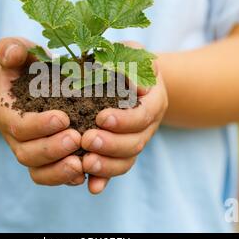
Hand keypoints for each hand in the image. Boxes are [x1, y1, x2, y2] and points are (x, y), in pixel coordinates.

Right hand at [0, 37, 84, 185]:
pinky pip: (52, 177)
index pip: (18, 126)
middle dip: (51, 149)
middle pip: (27, 154)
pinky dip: (67, 178)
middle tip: (76, 139)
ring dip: (59, 171)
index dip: (38, 125)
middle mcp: (16, 138)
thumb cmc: (29, 66)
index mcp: (7, 113)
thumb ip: (12, 48)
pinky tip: (87, 173)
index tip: (63, 117)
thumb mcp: (20, 52)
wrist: (35, 85)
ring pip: (39, 172)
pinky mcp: (48, 162)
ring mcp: (31, 152)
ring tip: (82, 163)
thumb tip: (11, 54)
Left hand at [81, 41, 167, 193]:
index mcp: (153, 100)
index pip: (144, 114)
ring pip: (128, 159)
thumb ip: (129, 61)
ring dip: (108, 164)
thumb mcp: (130, 52)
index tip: (101, 118)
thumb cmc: (127, 60)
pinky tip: (92, 186)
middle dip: (112, 144)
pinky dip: (105, 178)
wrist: (133, 78)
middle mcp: (148, 124)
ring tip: (85, 163)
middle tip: (87, 141)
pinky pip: (117, 168)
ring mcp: (136, 139)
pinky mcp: (123, 151)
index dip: (125, 120)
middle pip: (137, 142)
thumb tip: (128, 80)